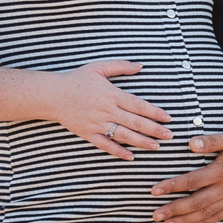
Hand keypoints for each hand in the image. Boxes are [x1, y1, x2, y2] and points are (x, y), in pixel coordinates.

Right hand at [44, 61, 172, 160]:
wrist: (53, 94)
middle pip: (135, 122)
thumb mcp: (99, 67)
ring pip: (124, 135)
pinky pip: (105, 145)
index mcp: (112, 94)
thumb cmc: (77, 79)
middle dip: (154, 130)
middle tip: (169, 135)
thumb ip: (121, 66)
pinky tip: (131, 157)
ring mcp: (97, 123)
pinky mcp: (88, 133)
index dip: (155, 112)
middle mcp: (107, 110)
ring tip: (156, 146)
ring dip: (141, 142)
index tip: (168, 118)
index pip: (139, 105)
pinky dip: (118, 152)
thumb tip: (140, 66)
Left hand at [150, 127, 222, 222]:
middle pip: (195, 202)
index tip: (154, 191)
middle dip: (174, 210)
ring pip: (206, 212)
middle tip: (155, 216)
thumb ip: (211, 141)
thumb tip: (190, 144)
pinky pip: (219, 216)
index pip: (192, 181)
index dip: (172, 186)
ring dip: (185, 220)